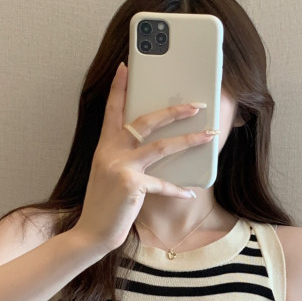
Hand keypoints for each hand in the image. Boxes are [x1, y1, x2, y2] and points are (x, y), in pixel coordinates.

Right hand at [74, 62, 215, 252]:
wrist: (91, 232)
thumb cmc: (105, 205)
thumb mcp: (109, 175)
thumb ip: (124, 158)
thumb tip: (152, 146)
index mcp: (104, 146)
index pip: (112, 110)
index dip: (118, 88)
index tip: (125, 67)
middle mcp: (110, 152)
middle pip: (145, 121)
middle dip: (173, 110)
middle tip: (196, 104)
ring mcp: (120, 167)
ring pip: (161, 146)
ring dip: (189, 140)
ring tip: (209, 135)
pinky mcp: (131, 185)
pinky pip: (162, 184)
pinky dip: (178, 189)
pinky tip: (190, 192)